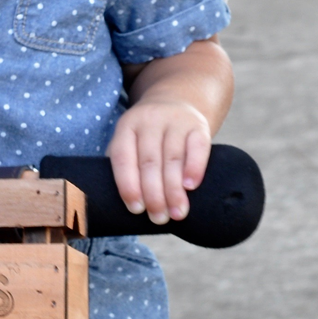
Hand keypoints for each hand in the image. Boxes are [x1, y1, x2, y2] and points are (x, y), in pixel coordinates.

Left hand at [107, 98, 211, 224]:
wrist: (178, 100)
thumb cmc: (148, 135)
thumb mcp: (130, 139)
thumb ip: (124, 165)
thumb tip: (119, 205)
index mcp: (127, 126)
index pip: (123, 157)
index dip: (128, 185)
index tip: (136, 210)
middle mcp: (149, 120)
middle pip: (149, 161)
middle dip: (154, 195)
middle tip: (159, 218)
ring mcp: (175, 121)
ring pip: (173, 158)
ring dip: (174, 190)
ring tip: (177, 214)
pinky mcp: (198, 125)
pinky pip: (198, 147)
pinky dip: (194, 168)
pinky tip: (191, 187)